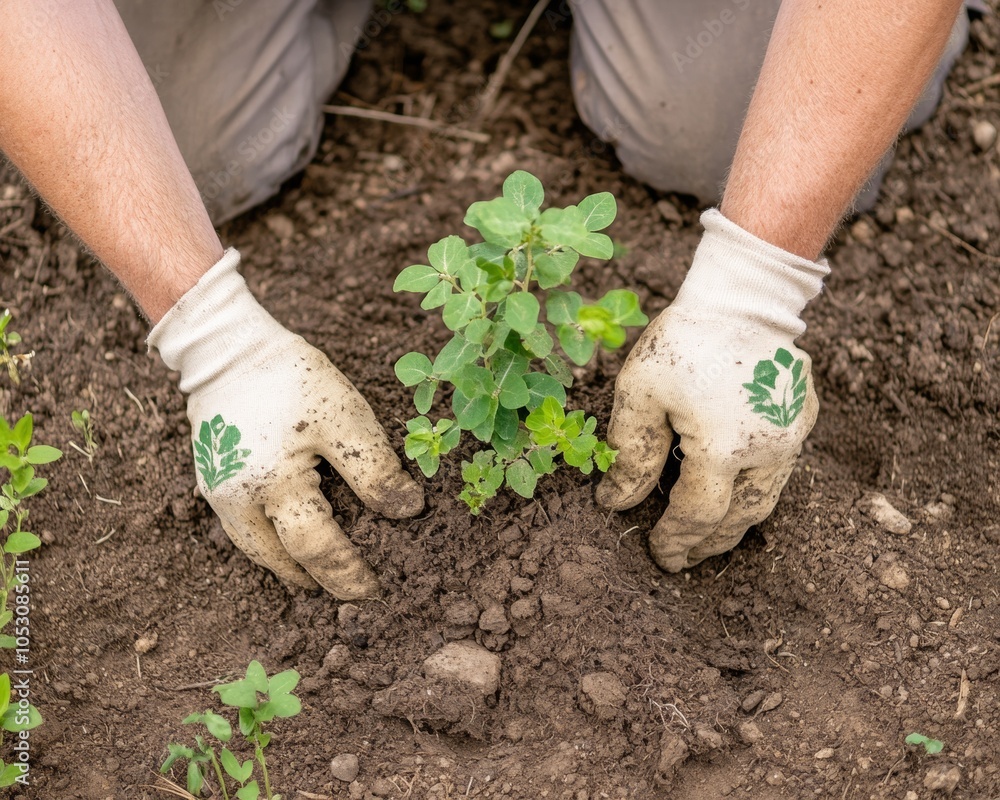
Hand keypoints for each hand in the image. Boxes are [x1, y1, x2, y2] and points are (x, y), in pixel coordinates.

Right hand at [148, 250, 422, 598]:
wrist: (226, 346)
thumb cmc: (289, 379)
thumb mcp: (344, 418)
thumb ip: (375, 469)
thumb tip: (407, 511)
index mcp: (274, 488)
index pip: (317, 550)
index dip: (349, 573)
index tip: (377, 589)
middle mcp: (238, 502)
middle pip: (281, 562)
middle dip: (319, 580)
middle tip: (352, 592)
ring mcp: (218, 493)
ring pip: (257, 550)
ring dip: (292, 566)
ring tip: (324, 574)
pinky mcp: (211, 479)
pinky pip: (243, 527)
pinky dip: (272, 541)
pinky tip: (292, 535)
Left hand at [596, 210, 827, 571]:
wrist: (744, 295)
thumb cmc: (685, 340)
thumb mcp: (640, 392)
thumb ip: (630, 453)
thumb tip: (618, 502)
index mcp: (722, 448)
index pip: (697, 514)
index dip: (675, 539)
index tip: (656, 552)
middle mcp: (766, 451)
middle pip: (737, 518)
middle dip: (707, 543)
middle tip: (681, 556)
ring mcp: (791, 436)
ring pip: (764, 501)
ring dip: (733, 524)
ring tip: (706, 536)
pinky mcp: (802, 419)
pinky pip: (780, 471)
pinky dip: (753, 491)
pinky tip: (731, 490)